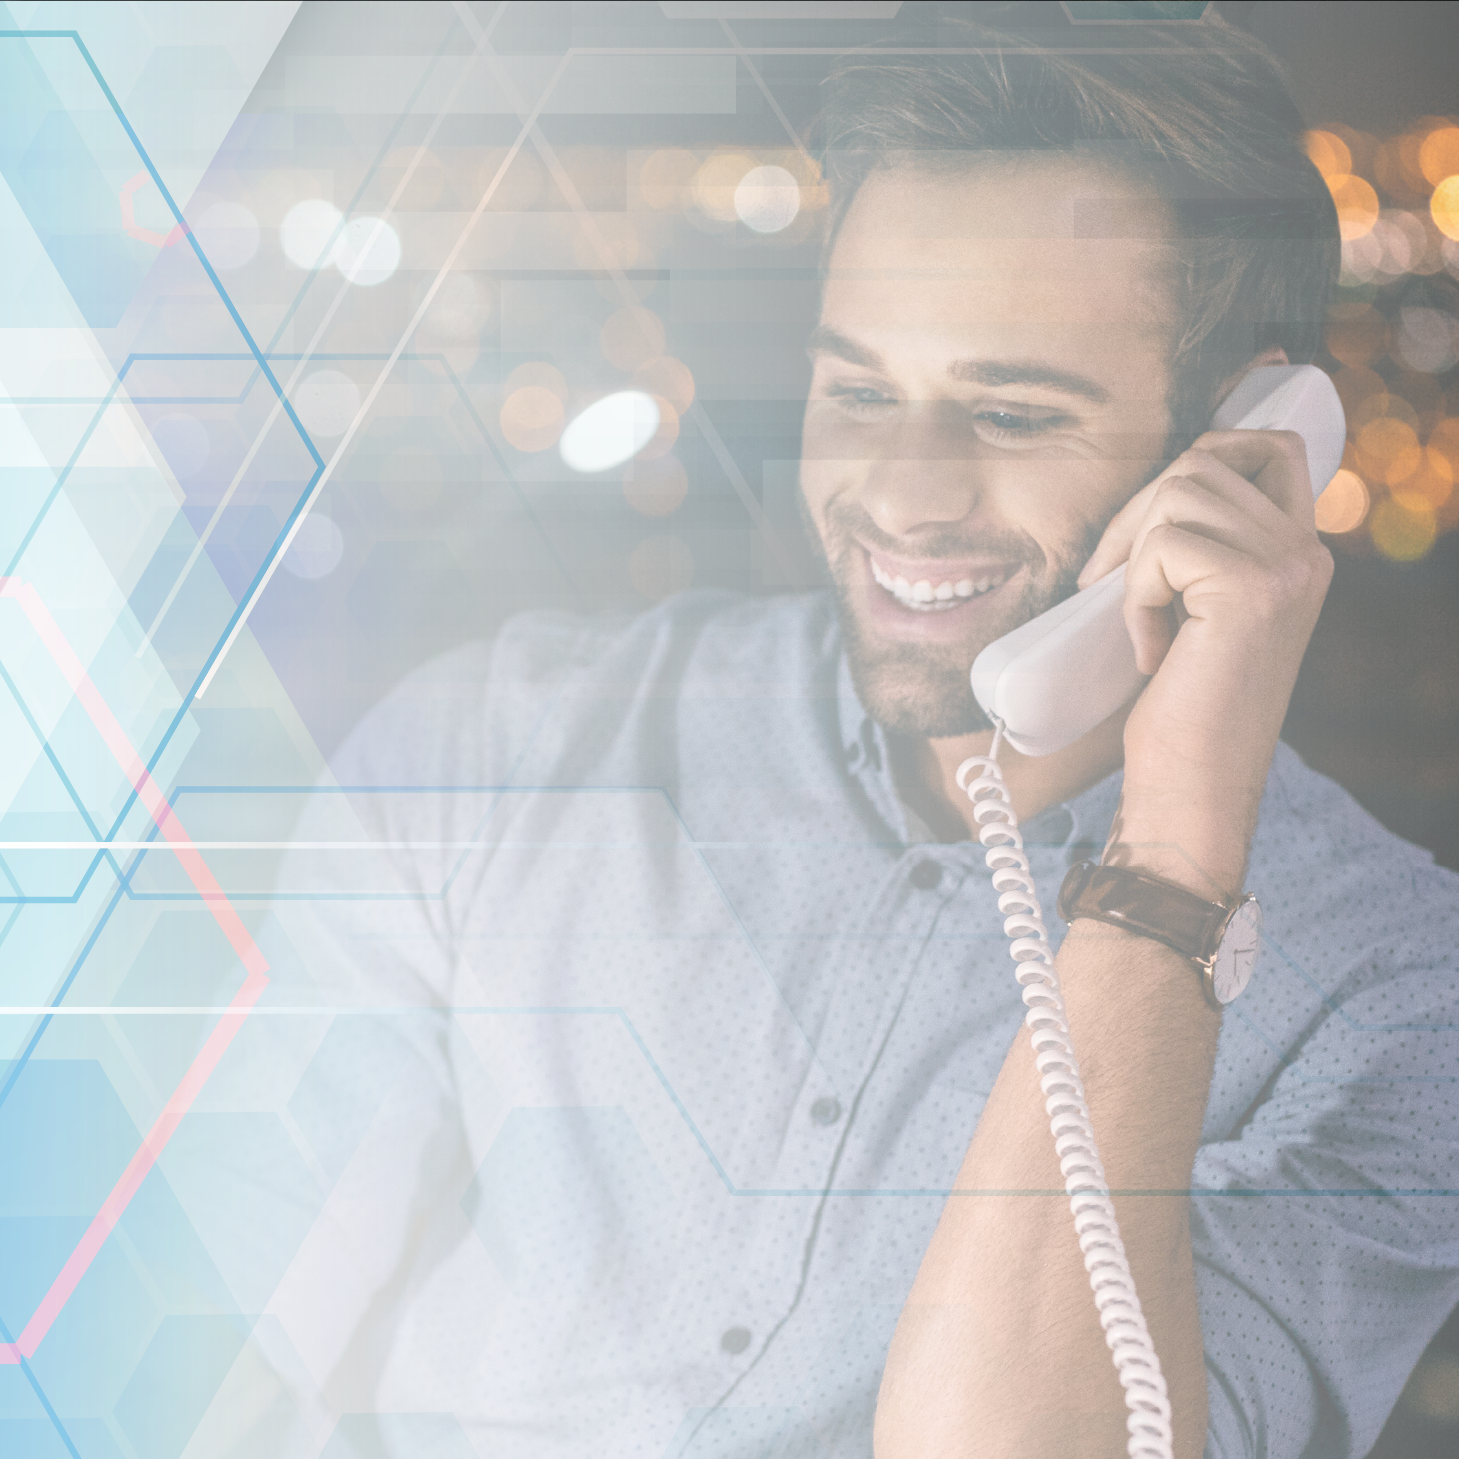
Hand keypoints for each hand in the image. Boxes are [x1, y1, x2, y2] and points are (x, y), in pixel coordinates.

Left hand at [1077, 430, 1332, 895]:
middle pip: (1204, 460)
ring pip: (1180, 491)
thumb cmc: (1178, 706)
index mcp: (1299, 553)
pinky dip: (1134, 593)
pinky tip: (1149, 650)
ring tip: (1136, 620)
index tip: (1157, 491)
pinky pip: (1162, 544)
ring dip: (1132, 552)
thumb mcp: (1194, 611)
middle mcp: (1307, 552)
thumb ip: (1195, 550)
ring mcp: (1286, 566)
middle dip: (1138, 510)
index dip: (1215, 441)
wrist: (1189, 787)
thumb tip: (1148, 489)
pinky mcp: (1251, 588)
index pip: (1274, 447)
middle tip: (1108, 580)